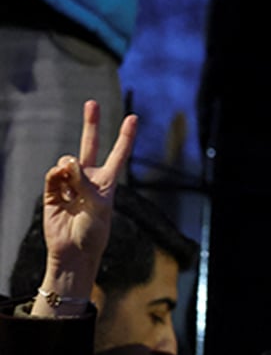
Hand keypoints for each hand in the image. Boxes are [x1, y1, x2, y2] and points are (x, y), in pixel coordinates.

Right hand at [32, 100, 136, 317]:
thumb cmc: (94, 231)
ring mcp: (71, 184)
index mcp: (108, 182)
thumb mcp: (98, 205)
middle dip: (91, 124)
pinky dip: (56, 175)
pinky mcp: (53, 192)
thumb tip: (66, 162)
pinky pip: (53, 175)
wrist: (74, 252)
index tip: (134, 117)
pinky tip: (59, 180)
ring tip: (71, 180)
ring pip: (67, 161)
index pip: (119, 154)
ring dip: (69, 166)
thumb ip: (84, 181)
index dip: (125, 136)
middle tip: (92, 102)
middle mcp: (89, 179)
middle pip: (90, 145)